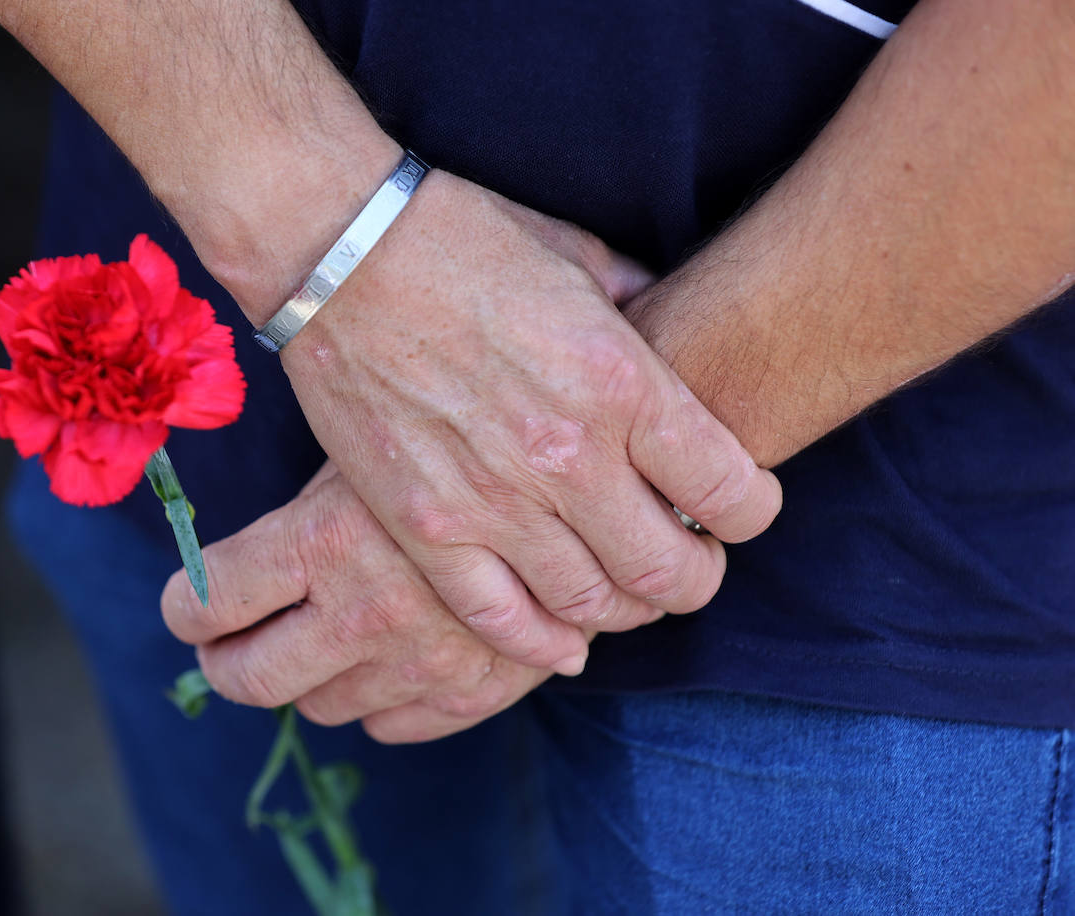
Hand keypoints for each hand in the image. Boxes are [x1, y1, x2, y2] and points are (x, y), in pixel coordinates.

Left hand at [161, 464, 557, 742]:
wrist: (589, 475)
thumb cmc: (461, 444)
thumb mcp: (370, 454)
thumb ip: (309, 514)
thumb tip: (239, 558)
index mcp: (325, 539)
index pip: (211, 602)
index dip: (187, 607)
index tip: (190, 605)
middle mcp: (363, 609)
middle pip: (249, 677)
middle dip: (225, 663)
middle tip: (226, 643)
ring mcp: (417, 660)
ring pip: (318, 706)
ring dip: (304, 677)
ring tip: (316, 639)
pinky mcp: (470, 692)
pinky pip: (392, 725)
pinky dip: (375, 700)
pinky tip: (383, 658)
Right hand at [279, 173, 781, 674]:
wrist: (341, 253)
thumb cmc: (464, 241)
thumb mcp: (579, 258)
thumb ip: (640, 314)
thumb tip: (674, 338)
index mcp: (623, 383)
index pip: (734, 494)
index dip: (751, 513)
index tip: (736, 507)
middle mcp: (568, 455)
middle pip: (671, 570)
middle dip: (695, 577)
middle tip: (686, 562)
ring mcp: (493, 500)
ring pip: (592, 605)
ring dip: (622, 609)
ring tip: (619, 587)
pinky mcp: (426, 528)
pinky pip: (500, 620)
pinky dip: (541, 643)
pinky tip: (559, 638)